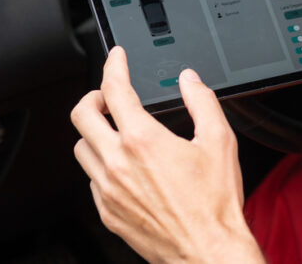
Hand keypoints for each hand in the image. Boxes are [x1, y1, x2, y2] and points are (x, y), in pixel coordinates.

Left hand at [71, 47, 263, 263]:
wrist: (207, 250)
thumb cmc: (214, 204)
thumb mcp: (220, 141)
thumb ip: (202, 101)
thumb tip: (190, 80)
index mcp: (143, 140)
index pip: (114, 89)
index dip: (114, 65)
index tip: (117, 58)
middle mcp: (118, 163)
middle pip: (81, 115)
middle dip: (93, 96)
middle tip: (108, 95)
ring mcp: (108, 190)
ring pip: (81, 148)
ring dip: (94, 132)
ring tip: (114, 130)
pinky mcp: (107, 213)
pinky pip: (91, 180)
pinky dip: (101, 165)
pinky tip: (123, 166)